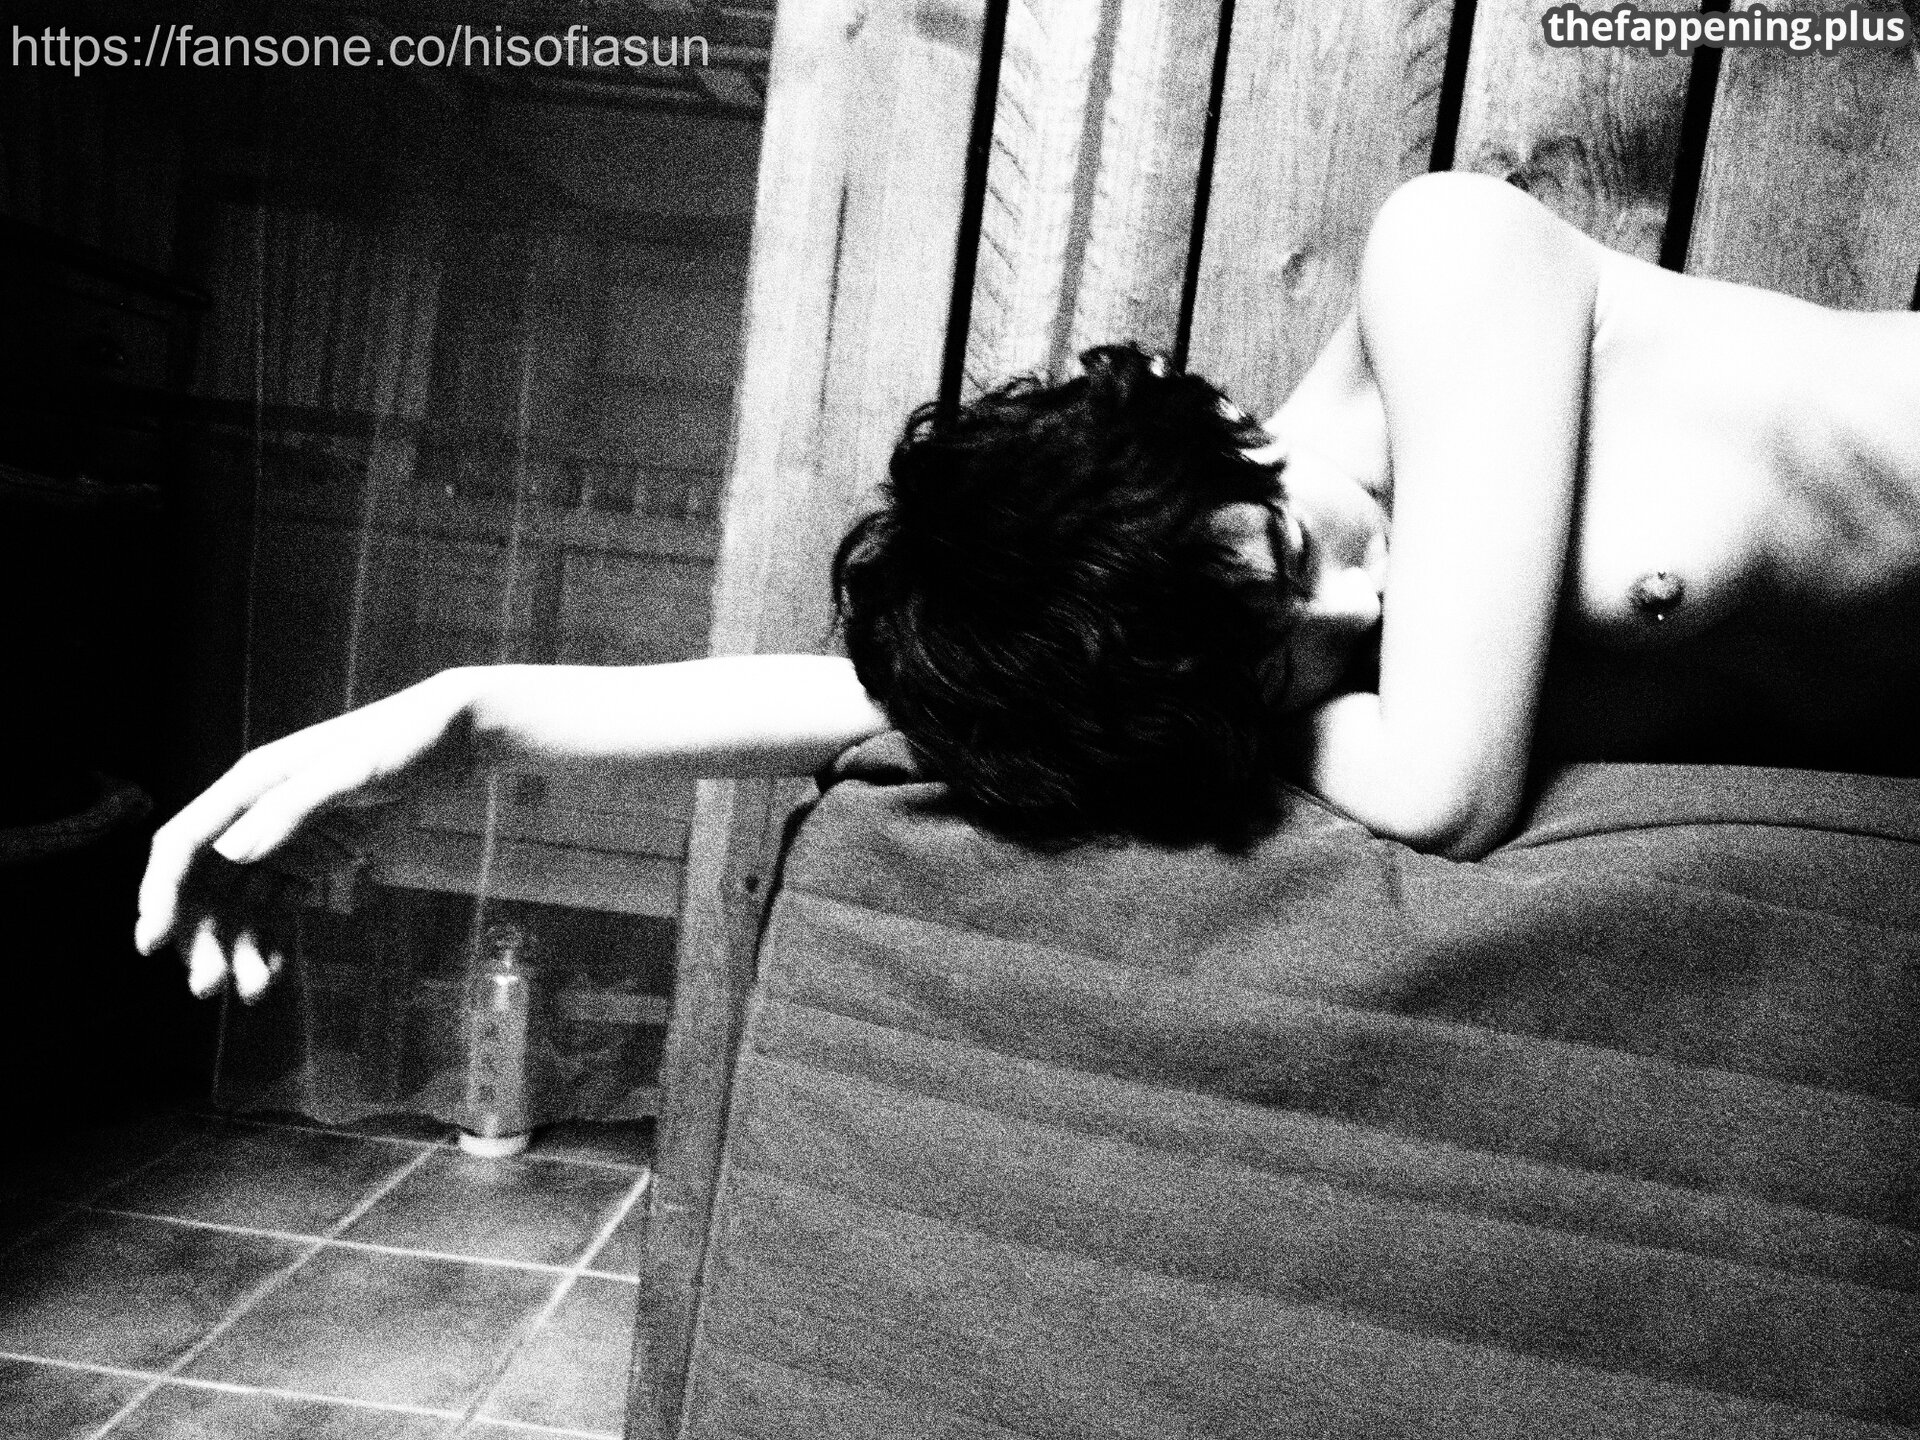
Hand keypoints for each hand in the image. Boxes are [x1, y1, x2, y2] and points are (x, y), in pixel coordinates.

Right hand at [135, 672, 474, 1000]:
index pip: (184, 844)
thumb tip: (230, 851)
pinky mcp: (317, 858)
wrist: (456, 738)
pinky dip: (271, 940)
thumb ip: (293, 807)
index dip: (160, 893)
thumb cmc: (402, 742)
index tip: (150, 944)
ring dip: (237, 948)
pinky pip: (279, 906)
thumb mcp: (352, 770)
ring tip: (253, 992)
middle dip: (201, 937)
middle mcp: (257, 813)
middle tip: (210, 988)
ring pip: (242, 904)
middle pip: (207, 885)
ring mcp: (287, 839)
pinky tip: (273, 973)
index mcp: (251, 783)